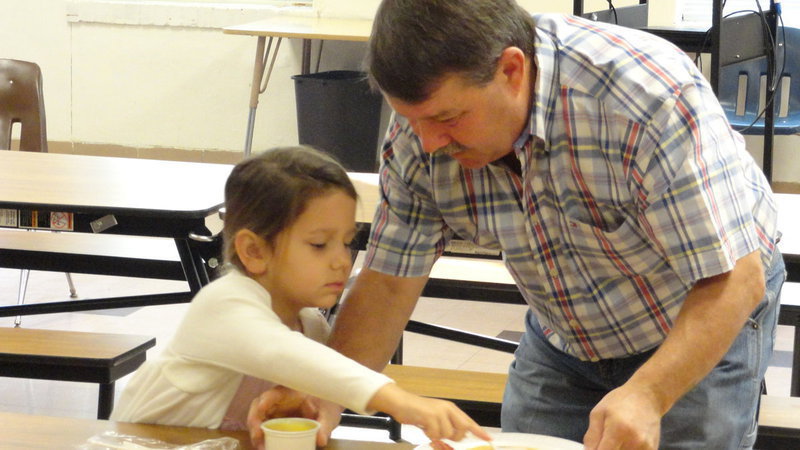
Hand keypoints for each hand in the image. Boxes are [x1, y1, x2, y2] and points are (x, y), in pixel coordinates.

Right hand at [246, 386, 342, 449]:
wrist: (327, 410)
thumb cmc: (326, 405)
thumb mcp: (328, 414)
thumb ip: (325, 425)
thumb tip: (321, 440)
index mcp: (291, 393)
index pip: (274, 393)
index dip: (265, 400)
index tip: (261, 408)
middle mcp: (278, 401)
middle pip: (258, 406)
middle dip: (254, 420)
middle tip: (258, 436)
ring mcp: (274, 412)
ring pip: (258, 418)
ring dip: (256, 432)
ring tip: (261, 447)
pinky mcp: (274, 423)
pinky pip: (263, 429)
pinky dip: (261, 438)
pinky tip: (264, 447)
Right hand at [369, 384, 490, 442]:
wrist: (401, 402)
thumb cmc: (417, 411)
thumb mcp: (435, 417)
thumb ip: (447, 426)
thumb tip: (455, 439)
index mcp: (451, 409)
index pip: (469, 422)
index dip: (479, 431)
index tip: (489, 439)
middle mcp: (448, 409)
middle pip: (463, 429)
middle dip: (455, 437)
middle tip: (443, 436)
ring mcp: (440, 412)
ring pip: (448, 434)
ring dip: (438, 436)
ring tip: (429, 428)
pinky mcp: (431, 416)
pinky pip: (436, 434)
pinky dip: (430, 435)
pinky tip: (424, 428)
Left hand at [583, 384, 661, 449]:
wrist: (647, 396)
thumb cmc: (619, 402)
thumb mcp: (598, 413)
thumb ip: (591, 437)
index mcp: (618, 430)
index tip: (595, 447)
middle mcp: (634, 442)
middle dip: (606, 449)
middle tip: (605, 441)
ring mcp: (646, 448)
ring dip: (617, 449)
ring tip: (616, 439)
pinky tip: (626, 442)